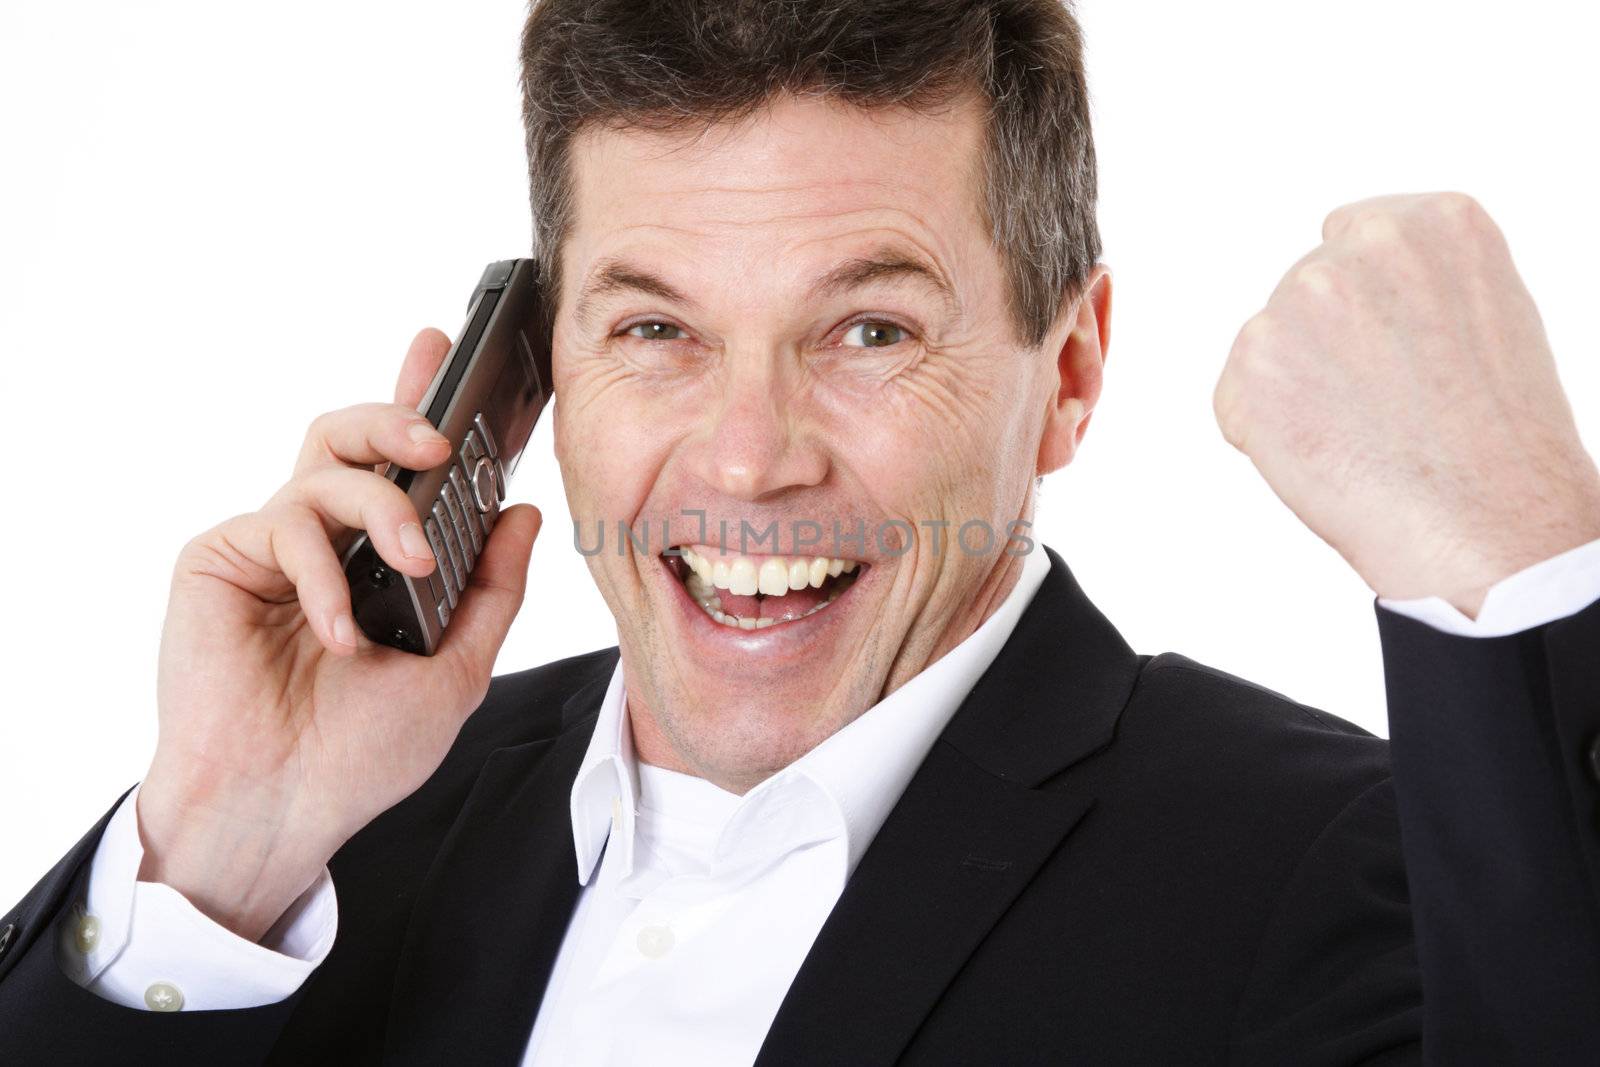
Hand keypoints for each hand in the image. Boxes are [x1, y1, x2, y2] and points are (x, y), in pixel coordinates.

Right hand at [138, 328, 541, 940]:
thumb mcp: (456, 669)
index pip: (401, 467)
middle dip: (398, 415)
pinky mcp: (221, 561)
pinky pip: (283, 525)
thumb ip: (490, 589)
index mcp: (377, 560)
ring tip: (412, 561)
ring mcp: (271, 548)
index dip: (419, 403)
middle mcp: (324, 542)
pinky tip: (340, 632)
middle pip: (351, 436)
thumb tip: (524, 514)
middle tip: (438, 436)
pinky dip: (324, 575)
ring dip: (383, 506)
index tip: (446, 349)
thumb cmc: (359, 752)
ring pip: (325, 466)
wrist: (282, 810)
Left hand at [1213, 192, 1599, 616]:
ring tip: (1362, 434)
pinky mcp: (1254, 362)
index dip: (1365, 305)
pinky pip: (1238, 401)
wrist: (1485, 525)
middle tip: (1384, 406)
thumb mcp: (1486, 313)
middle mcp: (1365, 243)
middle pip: (1303, 290)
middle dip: (1327, 345)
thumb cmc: (1498, 440)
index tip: (1394, 351)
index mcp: (1436, 219)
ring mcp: (1301, 299)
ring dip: (1294, 389)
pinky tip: (1326, 457)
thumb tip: (1349, 282)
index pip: (1350, 236)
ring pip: (1269, 346)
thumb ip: (1412, 278)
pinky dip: (1265, 435)